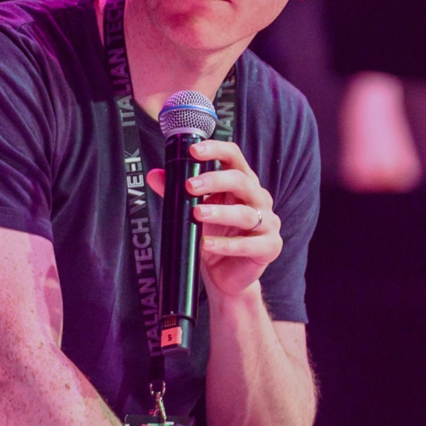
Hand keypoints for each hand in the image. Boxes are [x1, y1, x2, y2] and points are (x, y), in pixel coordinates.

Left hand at [147, 140, 280, 297]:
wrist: (226, 276)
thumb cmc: (215, 238)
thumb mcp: (194, 213)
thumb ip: (177, 194)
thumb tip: (154, 176)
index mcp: (243, 184)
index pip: (234, 157)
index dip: (216, 149)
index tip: (193, 151)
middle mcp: (259, 199)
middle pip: (241, 181)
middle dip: (214, 180)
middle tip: (189, 187)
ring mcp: (268, 223)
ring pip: (246, 213)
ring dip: (220, 213)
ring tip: (197, 214)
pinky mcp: (270, 247)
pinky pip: (248, 244)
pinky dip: (226, 245)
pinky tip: (207, 245)